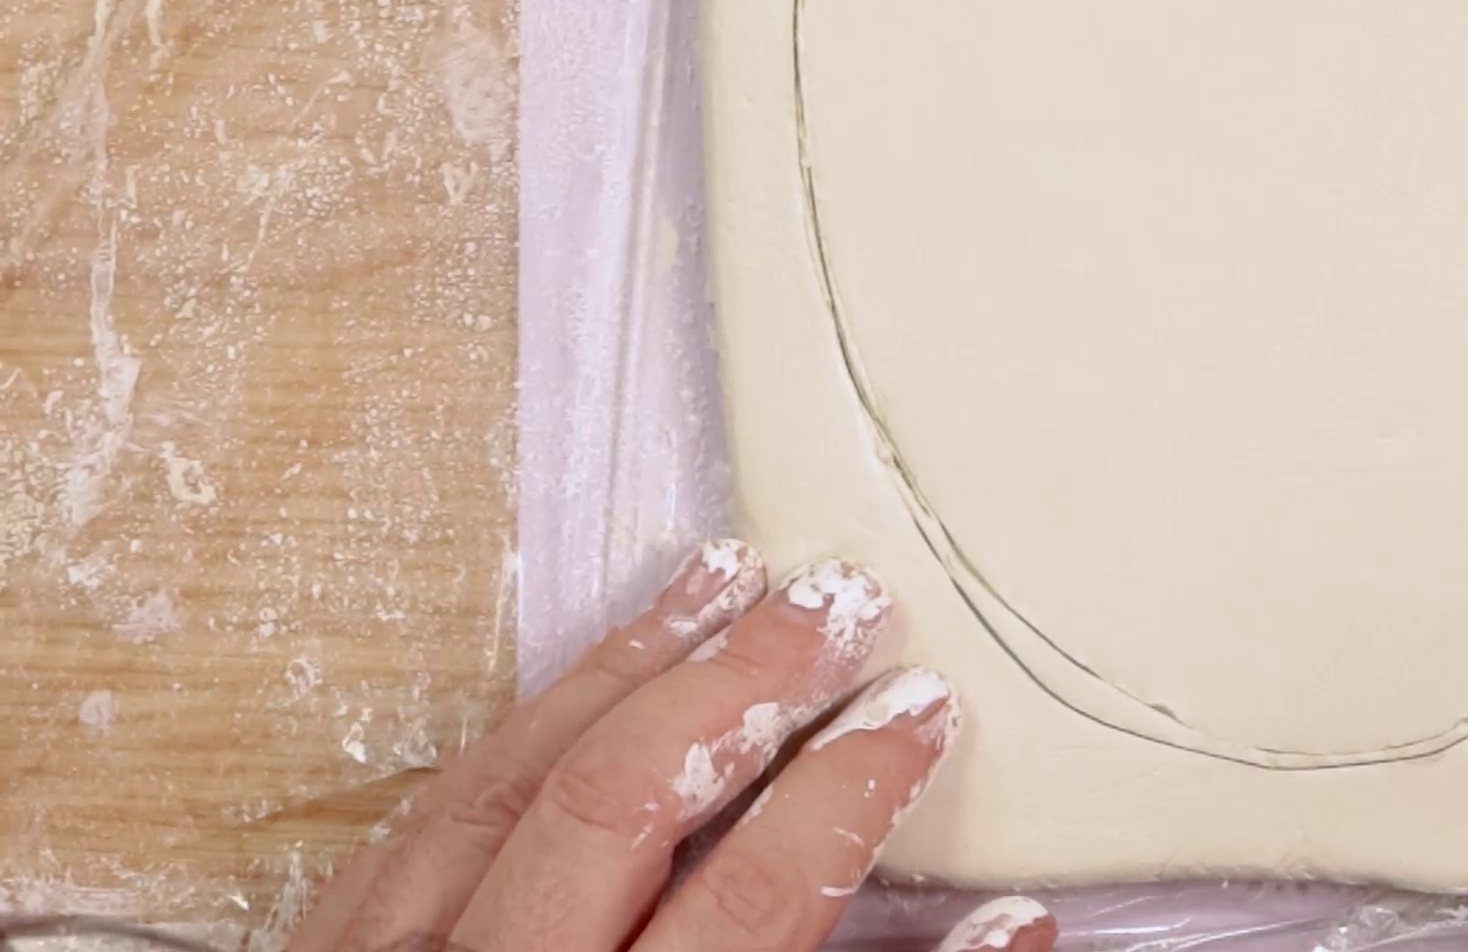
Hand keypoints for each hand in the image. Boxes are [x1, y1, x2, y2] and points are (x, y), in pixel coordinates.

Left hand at [285, 545, 989, 951]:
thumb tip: (1009, 935)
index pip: (752, 901)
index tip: (926, 718)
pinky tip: (580, 682)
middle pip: (621, 801)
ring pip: (508, 780)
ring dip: (631, 667)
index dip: (849, 794)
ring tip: (729, 583)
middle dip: (749, 683)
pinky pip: (424, 815)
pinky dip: (517, 730)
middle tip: (849, 605)